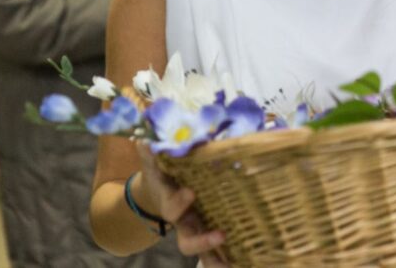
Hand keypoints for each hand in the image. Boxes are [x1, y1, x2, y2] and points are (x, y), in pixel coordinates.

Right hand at [134, 141, 227, 264]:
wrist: (161, 187)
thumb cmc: (162, 172)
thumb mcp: (156, 163)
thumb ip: (152, 154)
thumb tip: (144, 141)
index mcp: (170, 204)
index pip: (171, 209)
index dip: (179, 203)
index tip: (191, 193)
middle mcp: (184, 222)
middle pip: (188, 242)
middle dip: (203, 242)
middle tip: (221, 236)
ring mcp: (198, 229)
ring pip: (206, 253)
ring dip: (219, 259)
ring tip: (235, 265)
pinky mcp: (212, 230)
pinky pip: (220, 250)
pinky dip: (232, 257)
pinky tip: (251, 259)